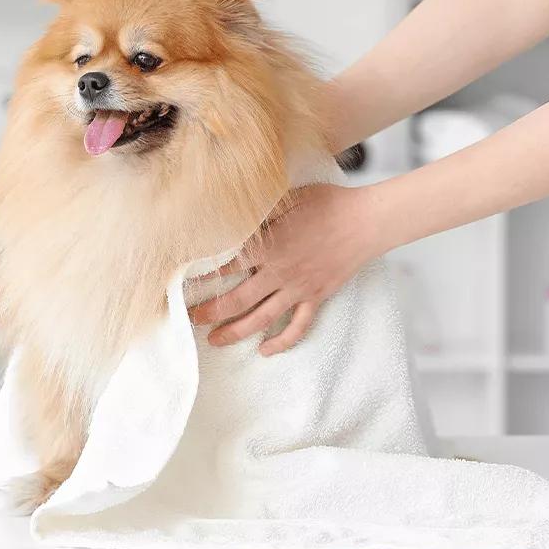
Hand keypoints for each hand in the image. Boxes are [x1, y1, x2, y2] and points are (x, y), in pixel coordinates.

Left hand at [189, 183, 385, 354]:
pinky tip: (265, 350)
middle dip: (210, 311)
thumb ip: (259, 212)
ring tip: (215, 341)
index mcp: (268, 246)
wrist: (366, 220)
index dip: (201, 276)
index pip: (225, 266)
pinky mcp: (316, 297)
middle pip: (236, 299)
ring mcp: (298, 288)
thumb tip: (232, 214)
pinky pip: (298, 326)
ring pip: (261, 318)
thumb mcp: (287, 197)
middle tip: (190, 318)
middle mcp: (279, 272)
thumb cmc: (327, 203)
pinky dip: (282, 342)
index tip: (181, 284)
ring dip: (235, 332)